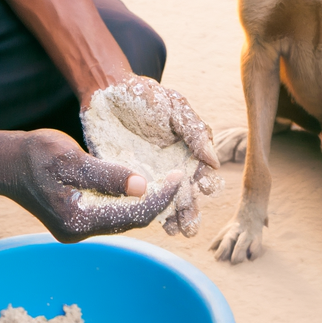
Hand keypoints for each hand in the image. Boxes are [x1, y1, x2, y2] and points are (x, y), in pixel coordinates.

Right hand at [2, 128, 183, 241]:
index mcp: (78, 222)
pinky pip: (110, 211)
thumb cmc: (35, 155)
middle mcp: (78, 231)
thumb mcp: (72, 160)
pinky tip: (140, 181)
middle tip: (177, 176)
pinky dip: (128, 198)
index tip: (178, 176)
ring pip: (121, 217)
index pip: (132, 216)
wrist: (5, 162)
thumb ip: (107, 176)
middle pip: (130, 221)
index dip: (160, 197)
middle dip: (156, 200)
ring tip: (165, 178)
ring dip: (144, 200)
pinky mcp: (76, 217)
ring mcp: (77, 227)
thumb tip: (142, 187)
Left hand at [84, 76, 221, 237]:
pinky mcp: (123, 182)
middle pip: (185, 196)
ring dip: (170, 218)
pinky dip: (142, 213)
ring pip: (163, 203)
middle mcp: (169, 168)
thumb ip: (195, 130)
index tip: (203, 187)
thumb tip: (215, 162)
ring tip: (174, 230)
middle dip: (190, 212)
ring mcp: (147, 177)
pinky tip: (148, 220)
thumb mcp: (175, 106)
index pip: (202, 174)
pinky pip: (135, 202)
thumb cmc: (145, 95)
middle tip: (190, 226)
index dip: (206, 183)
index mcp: (187, 151)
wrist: (107, 92)